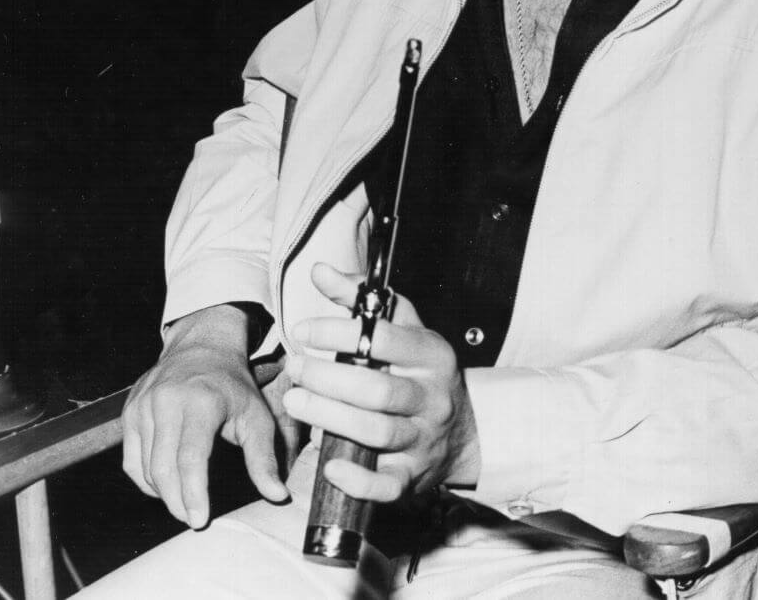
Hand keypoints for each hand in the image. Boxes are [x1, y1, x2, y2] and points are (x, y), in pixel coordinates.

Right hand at [122, 304, 289, 527]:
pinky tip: (164, 486)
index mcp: (201, 401)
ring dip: (162, 493)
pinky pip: (130, 459)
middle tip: (193, 518)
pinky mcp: (130, 410)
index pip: (190, 458)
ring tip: (183, 502)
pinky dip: (145, 480)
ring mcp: (144, 404)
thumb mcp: (256, 415)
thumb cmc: (232, 384)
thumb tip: (277, 494)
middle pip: (163, 468)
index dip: (193, 493)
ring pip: (144, 467)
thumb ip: (263, 457)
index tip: (200, 519)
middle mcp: (167, 400)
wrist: (203, 346)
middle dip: (177, 501)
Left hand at [284, 263, 480, 503]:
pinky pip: (387, 485)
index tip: (304, 329)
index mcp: (432, 354)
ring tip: (294, 401)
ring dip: (330, 417)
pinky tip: (330, 464)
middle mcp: (431, 397)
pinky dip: (358, 480)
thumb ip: (361, 300)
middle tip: (294, 366)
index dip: (339, 331)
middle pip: (378, 389)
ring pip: (377, 432)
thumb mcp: (404, 330)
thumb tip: (320, 271)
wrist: (462, 433)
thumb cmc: (421, 372)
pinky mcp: (411, 477)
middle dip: (328, 378)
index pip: (385, 337)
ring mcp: (423, 439)